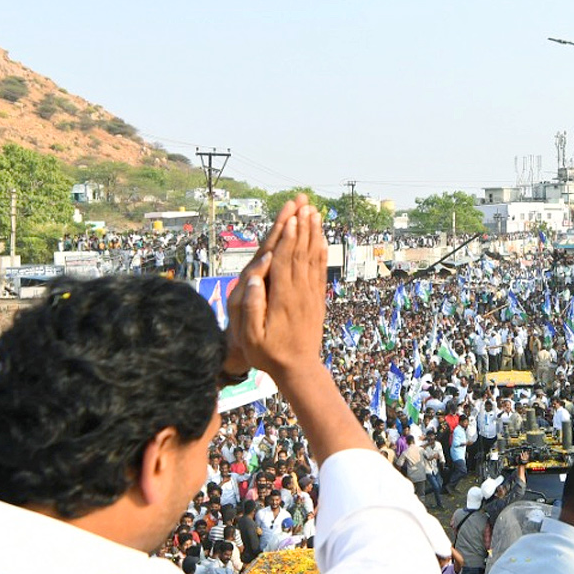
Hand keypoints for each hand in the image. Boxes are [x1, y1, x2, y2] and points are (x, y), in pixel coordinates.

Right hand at [229, 197, 327, 376]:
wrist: (298, 369)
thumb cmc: (269, 354)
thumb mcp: (252, 336)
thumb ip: (251, 307)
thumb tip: (253, 279)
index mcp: (282, 298)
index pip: (284, 261)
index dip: (287, 237)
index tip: (290, 216)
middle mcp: (300, 292)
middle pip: (300, 252)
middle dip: (302, 227)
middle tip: (304, 203)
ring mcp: (311, 295)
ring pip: (313, 258)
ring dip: (313, 234)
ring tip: (314, 212)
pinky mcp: (317, 300)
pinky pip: (320, 271)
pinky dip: (321, 252)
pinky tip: (322, 239)